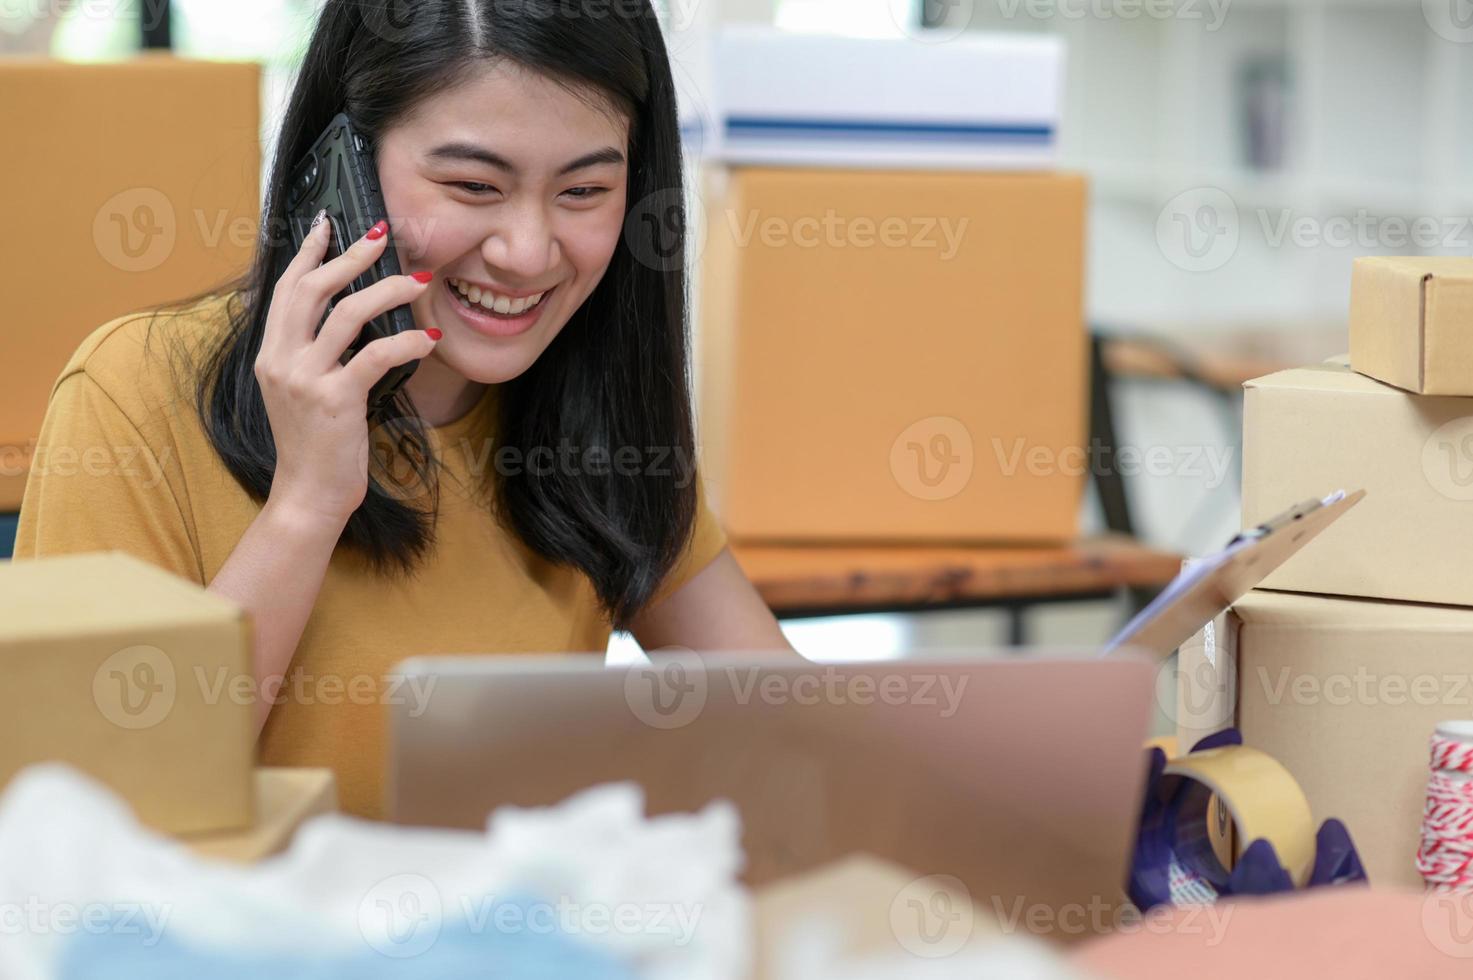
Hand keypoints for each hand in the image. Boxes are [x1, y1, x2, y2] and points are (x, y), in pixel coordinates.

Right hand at [254, 212, 439, 526]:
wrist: (307, 494)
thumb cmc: (316, 445)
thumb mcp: (305, 392)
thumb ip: (316, 355)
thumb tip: (353, 318)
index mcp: (271, 354)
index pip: (287, 289)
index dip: (308, 253)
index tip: (328, 224)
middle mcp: (281, 360)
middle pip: (313, 289)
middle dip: (350, 256)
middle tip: (382, 234)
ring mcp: (304, 379)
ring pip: (345, 314)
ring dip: (386, 291)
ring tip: (418, 281)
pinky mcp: (334, 400)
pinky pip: (374, 355)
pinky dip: (406, 341)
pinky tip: (428, 335)